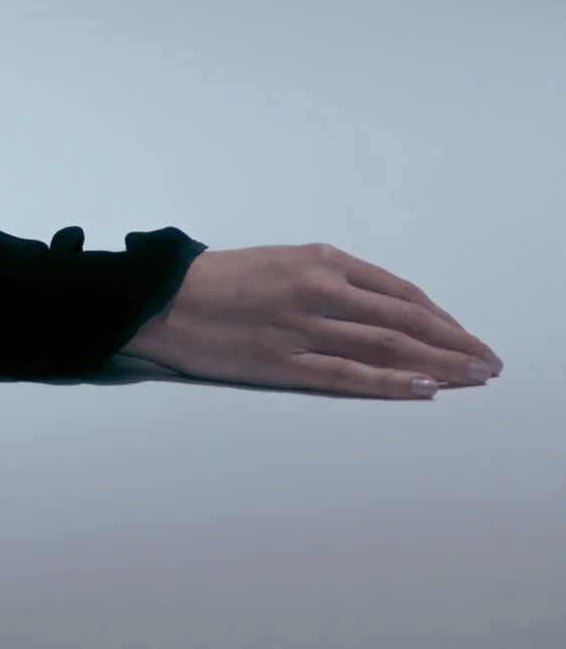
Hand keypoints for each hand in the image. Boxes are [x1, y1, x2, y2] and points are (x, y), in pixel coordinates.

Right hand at [120, 242, 502, 397]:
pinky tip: (423, 389)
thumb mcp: (280, 262)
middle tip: (488, 363)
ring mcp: (302, 328)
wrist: (160, 299)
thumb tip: (384, 309)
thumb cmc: (218, 280)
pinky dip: (392, 382)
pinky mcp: (284, 362)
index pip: (397, 291)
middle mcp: (316, 289)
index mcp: (316, 260)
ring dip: (439, 364)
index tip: (466, 336)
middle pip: (404, 320)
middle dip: (454, 343)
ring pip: (387, 347)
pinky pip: (350, 375)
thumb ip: (329, 281)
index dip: (441, 316)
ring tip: (473, 378)